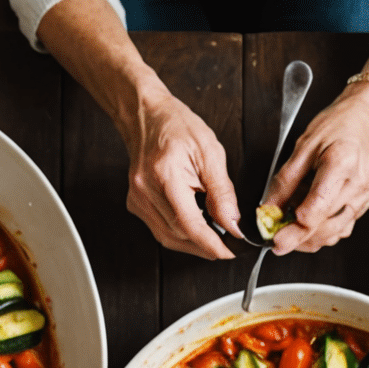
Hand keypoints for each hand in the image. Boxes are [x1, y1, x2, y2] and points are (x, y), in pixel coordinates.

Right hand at [122, 85, 237, 259]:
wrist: (147, 116)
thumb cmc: (177, 126)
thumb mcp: (210, 152)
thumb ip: (222, 191)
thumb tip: (232, 223)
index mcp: (165, 176)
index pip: (189, 224)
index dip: (210, 244)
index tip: (229, 252)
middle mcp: (146, 191)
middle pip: (178, 235)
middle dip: (205, 246)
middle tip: (228, 245)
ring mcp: (137, 199)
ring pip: (168, 237)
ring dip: (193, 243)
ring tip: (214, 238)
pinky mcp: (136, 204)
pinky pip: (160, 229)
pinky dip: (180, 234)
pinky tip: (195, 227)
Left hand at [264, 87, 368, 255]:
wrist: (360, 121)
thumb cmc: (334, 128)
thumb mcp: (302, 148)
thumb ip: (284, 182)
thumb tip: (269, 210)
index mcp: (340, 164)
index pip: (317, 209)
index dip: (294, 229)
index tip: (275, 238)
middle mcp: (356, 185)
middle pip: (324, 228)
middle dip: (297, 239)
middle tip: (275, 238)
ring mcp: (362, 198)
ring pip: (332, 235)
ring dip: (308, 239)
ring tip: (290, 224)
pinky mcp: (363, 205)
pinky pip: (340, 230)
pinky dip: (321, 233)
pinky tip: (309, 220)